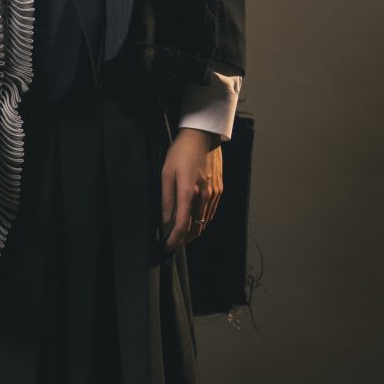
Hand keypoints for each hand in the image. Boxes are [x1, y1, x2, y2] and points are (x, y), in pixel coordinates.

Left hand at [161, 127, 222, 251]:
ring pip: (204, 221)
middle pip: (195, 227)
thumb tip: (164, 220)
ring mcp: (214, 193)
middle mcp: (203, 195)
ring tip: (182, 236)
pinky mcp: (219, 189)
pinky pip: (211, 212)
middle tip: (173, 244)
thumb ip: (166, 199)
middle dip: (184, 240)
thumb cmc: (180, 152)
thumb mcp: (166, 173)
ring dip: (193, 232)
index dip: (175, 239)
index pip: (182, 224)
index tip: (168, 246)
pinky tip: (194, 221)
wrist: (202, 136)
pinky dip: (202, 221)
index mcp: (188, 191)